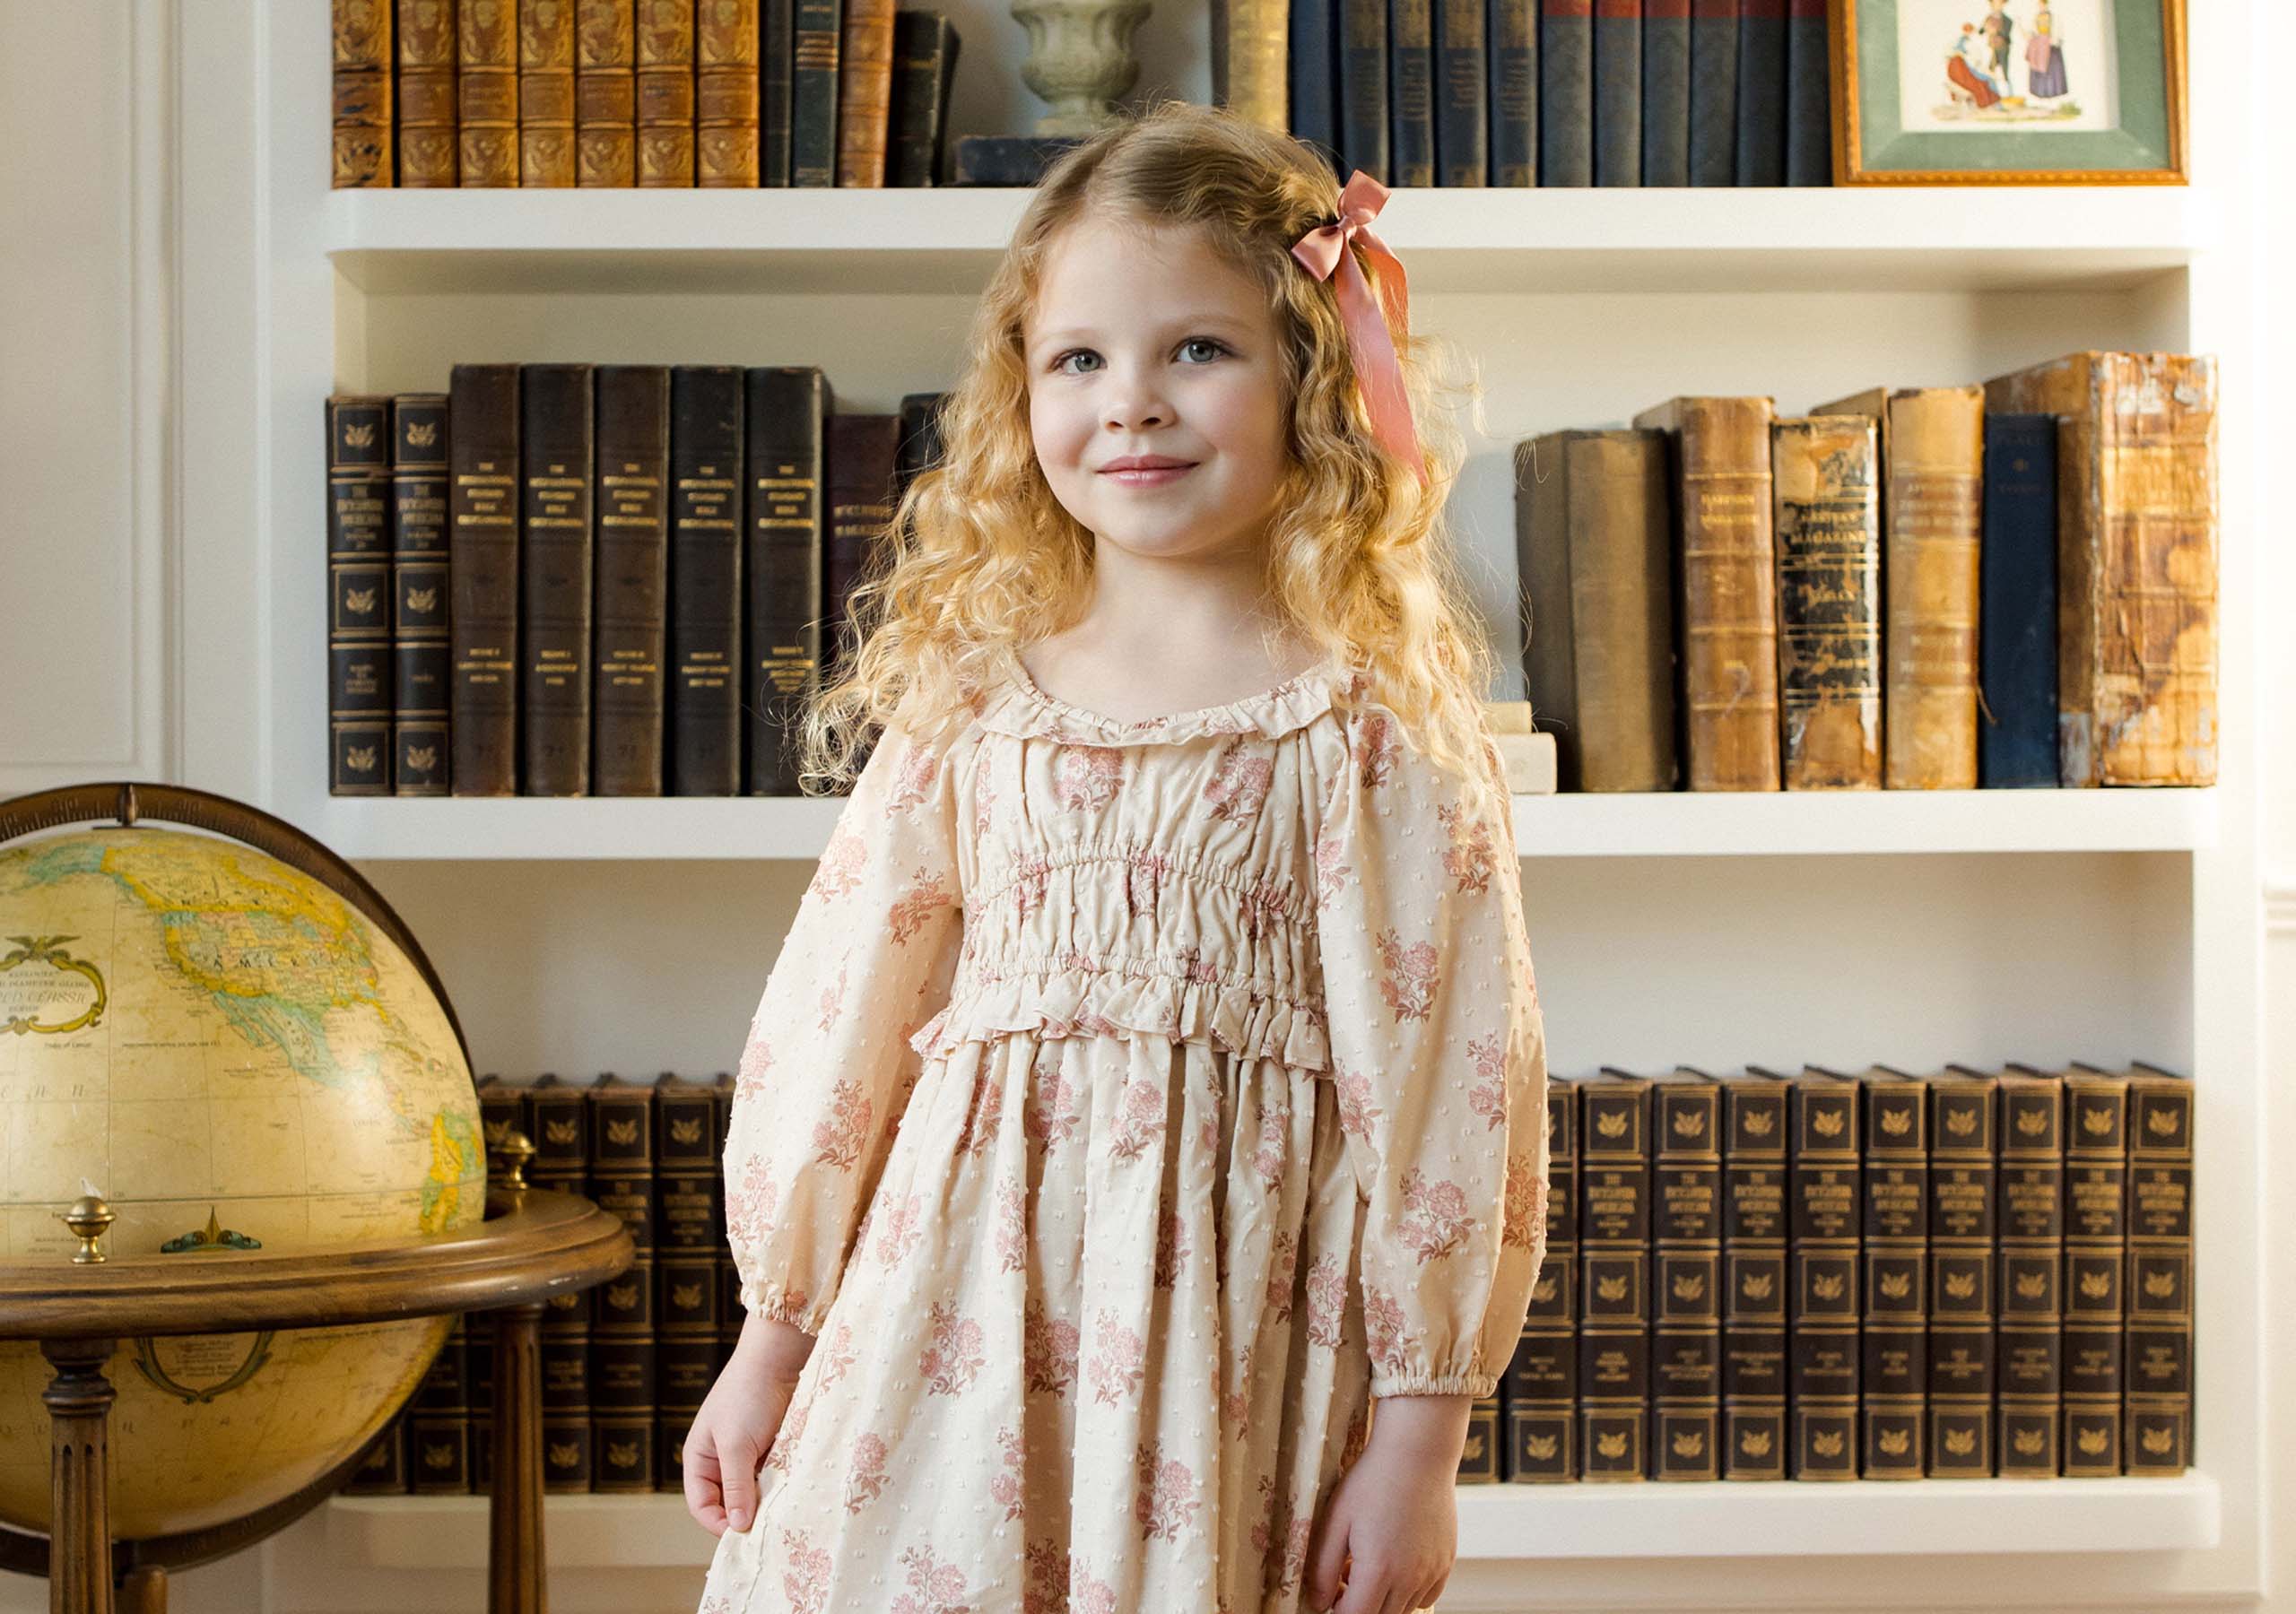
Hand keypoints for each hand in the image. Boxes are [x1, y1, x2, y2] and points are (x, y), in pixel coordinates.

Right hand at [680, 1314, 814, 1537]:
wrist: (778, 1358)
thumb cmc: (747, 1397)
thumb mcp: (736, 1445)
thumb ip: (736, 1487)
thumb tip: (737, 1527)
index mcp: (700, 1458)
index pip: (701, 1505)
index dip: (717, 1523)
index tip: (742, 1534)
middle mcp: (721, 1460)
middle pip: (727, 1502)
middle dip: (743, 1514)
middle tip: (765, 1526)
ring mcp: (747, 1455)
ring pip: (752, 1492)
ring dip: (764, 1501)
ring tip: (778, 1506)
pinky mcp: (771, 1449)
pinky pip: (772, 1478)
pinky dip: (779, 1486)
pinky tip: (790, 1489)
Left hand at [1304, 1400, 1466, 1612]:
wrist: (1417, 1454)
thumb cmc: (1372, 1482)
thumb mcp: (1335, 1521)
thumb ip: (1322, 1568)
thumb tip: (1318, 1603)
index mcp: (1378, 1570)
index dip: (1337, 1610)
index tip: (1331, 1591)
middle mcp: (1410, 1578)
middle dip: (1359, 1606)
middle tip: (1346, 1575)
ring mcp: (1432, 1571)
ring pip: (1404, 1610)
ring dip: (1383, 1599)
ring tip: (1371, 1563)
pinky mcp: (1446, 1562)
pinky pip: (1426, 1597)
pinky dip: (1408, 1592)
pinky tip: (1396, 1563)